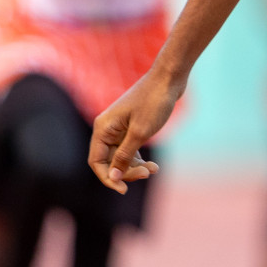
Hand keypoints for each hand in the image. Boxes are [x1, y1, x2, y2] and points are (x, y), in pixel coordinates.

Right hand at [89, 66, 183, 193]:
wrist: (170, 77)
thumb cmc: (154, 102)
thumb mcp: (140, 132)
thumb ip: (125, 156)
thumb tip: (113, 177)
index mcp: (103, 128)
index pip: (96, 162)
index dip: (108, 178)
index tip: (124, 189)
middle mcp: (107, 128)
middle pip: (109, 161)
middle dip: (126, 171)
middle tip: (146, 173)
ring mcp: (119, 127)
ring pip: (121, 157)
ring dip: (135, 167)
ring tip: (154, 169)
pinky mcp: (131, 126)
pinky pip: (130, 149)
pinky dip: (140, 158)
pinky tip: (154, 166)